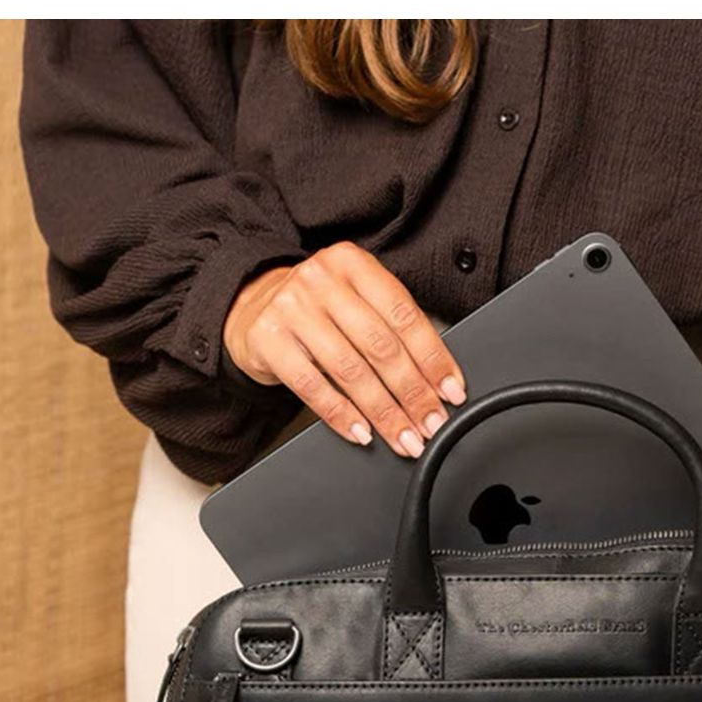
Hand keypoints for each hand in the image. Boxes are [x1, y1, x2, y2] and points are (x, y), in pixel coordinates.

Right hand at [223, 242, 465, 456]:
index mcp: (353, 264)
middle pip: (380, 346)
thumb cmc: (316, 310)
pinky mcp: (267, 339)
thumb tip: (436, 380)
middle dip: (413, 392)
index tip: (451, 391)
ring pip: (350, 370)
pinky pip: (312, 387)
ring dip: (384, 412)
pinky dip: (342, 415)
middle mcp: (321, 280)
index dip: (433, 358)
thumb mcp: (353, 300)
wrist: (250, 306)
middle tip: (431, 422)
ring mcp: (291, 308)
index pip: (404, 316)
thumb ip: (389, 326)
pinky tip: (362, 433)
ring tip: (403, 436)